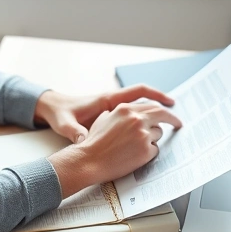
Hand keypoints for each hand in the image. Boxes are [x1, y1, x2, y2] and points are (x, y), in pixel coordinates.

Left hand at [33, 85, 175, 143]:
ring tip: (169, 128)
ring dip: (154, 115)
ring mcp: (112, 109)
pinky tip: (149, 134)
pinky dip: (142, 122)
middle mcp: (113, 103)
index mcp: (107, 100)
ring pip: (139, 109)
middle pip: (144, 100)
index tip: (171, 103)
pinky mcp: (109, 116)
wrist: (52, 108)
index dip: (156, 96)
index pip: (138, 92)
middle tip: (178, 120)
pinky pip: (132, 116)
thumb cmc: (60, 113)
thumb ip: (75, 132)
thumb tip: (83, 139)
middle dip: (162, 107)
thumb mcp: (66, 124)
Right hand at [46, 96, 182, 197]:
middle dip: (173, 119)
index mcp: (126, 108)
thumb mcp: (104, 119)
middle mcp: (137, 118)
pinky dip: (147, 154)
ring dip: (151, 140)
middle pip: (162, 115)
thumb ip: (118, 113)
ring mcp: (143, 134)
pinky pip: (154, 150)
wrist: (89, 160)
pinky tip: (133, 157)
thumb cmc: (93, 142)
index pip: (152, 105)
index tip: (168, 114)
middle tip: (178, 124)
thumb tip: (127, 113)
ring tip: (134, 148)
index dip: (162, 110)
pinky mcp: (145, 150)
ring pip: (158, 135)